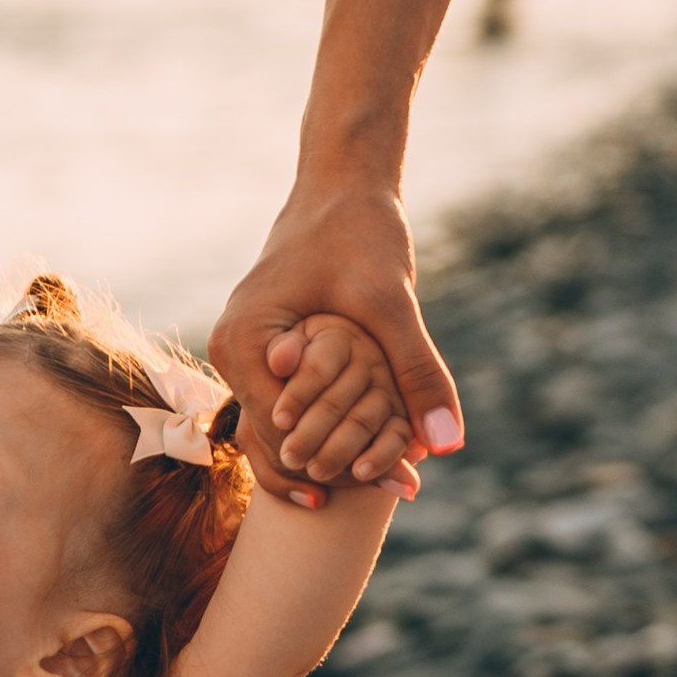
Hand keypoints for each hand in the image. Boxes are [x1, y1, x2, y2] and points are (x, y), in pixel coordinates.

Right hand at [210, 169, 461, 491]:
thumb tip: (446, 446)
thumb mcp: (394, 303)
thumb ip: (416, 371)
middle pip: (278, 441)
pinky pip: (293, 405)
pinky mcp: (267, 352)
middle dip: (341, 469)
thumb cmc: (360, 231)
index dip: (343, 464)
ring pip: (284, 430)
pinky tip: (381, 444)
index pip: (284, 432)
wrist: (342, 184)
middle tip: (406, 493)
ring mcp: (244, 355)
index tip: (400, 485)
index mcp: (244, 343)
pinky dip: (333, 427)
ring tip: (398, 480)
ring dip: (337, 453)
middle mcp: (230, 353)